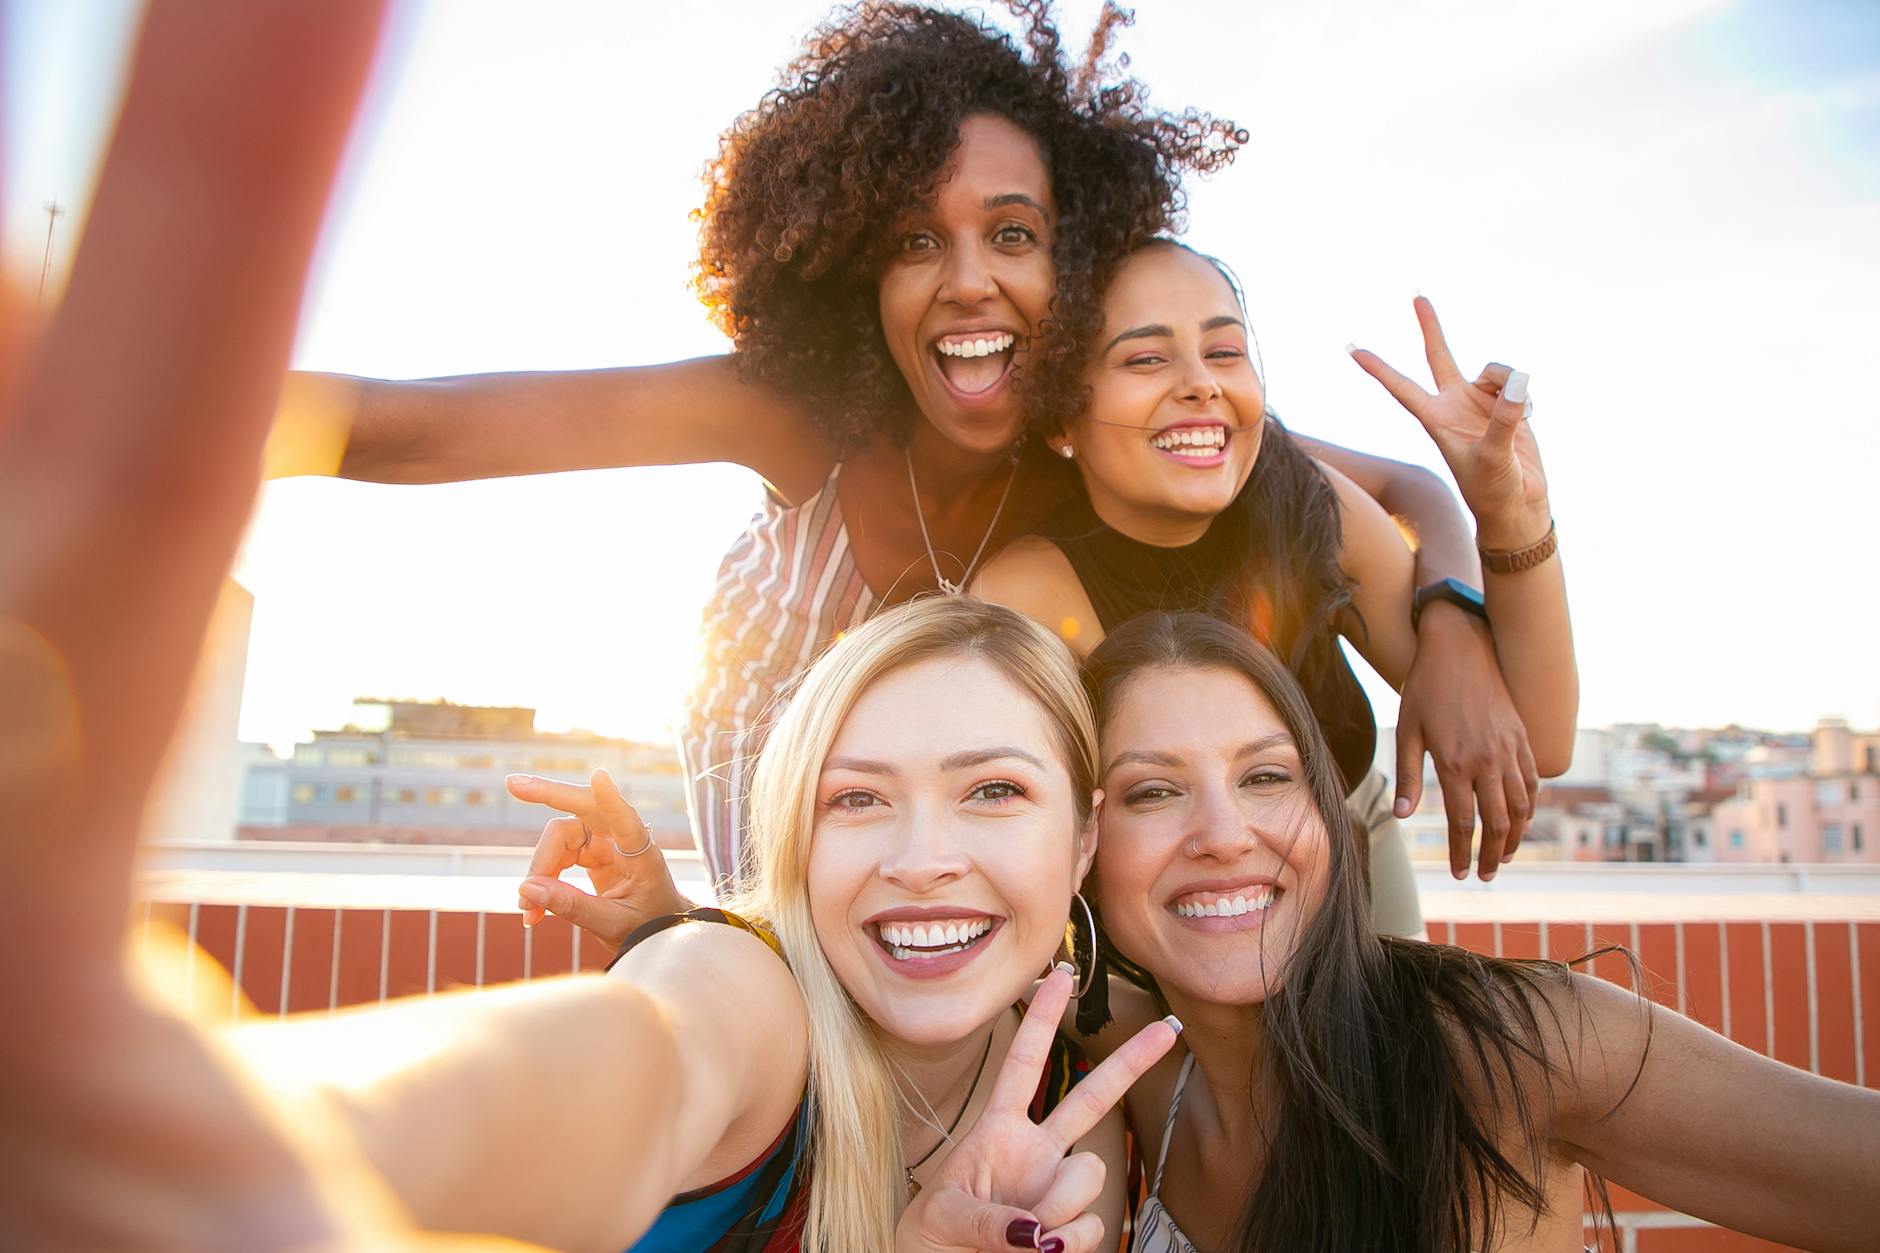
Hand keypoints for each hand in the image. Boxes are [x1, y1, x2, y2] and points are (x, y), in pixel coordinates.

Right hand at [508, 769, 693, 947]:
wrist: (658, 927)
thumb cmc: (648, 923)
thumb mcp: (612, 925)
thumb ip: (573, 907)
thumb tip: (526, 888)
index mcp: (642, 854)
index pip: (627, 821)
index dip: (611, 799)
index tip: (599, 776)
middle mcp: (622, 838)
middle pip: (581, 809)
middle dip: (546, 795)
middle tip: (513, 784)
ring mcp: (605, 840)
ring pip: (560, 836)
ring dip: (538, 869)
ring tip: (528, 911)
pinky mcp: (591, 850)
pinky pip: (557, 854)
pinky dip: (542, 879)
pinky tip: (533, 909)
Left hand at [896, 967, 1178, 1252]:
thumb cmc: (931, 1238)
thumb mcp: (943, 1216)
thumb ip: (989, 1220)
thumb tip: (1041, 1235)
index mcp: (997, 1130)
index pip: (1023, 1065)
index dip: (1041, 1020)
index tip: (1060, 975)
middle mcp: (1037, 1152)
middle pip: (1091, 1099)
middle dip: (1130, 1064)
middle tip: (1168, 1029)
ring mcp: (1059, 1189)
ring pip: (1090, 1172)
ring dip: (1058, 1204)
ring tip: (1023, 1236)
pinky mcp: (1076, 1229)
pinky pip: (1093, 1227)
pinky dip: (1067, 1243)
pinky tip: (1042, 1251)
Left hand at [1348, 296, 1550, 548]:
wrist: (1518, 504)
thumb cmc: (1494, 489)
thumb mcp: (1495, 457)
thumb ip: (1505, 419)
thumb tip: (1517, 382)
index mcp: (1436, 419)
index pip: (1401, 387)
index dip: (1377, 368)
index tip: (1352, 349)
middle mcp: (1454, 405)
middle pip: (1438, 356)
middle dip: (1430, 327)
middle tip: (1416, 295)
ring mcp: (1479, 403)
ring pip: (1494, 370)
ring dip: (1508, 383)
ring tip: (1518, 415)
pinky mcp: (1505, 405)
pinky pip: (1516, 383)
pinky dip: (1525, 396)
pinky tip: (1528, 417)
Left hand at [1394, 604, 1538, 879]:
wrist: (1460, 645)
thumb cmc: (1425, 687)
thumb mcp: (1408, 730)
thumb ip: (1409, 775)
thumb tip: (1403, 816)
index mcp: (1456, 762)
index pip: (1463, 822)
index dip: (1461, 852)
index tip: (1459, 873)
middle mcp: (1489, 760)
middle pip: (1498, 821)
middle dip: (1492, 854)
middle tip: (1485, 875)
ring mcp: (1510, 748)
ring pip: (1522, 805)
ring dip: (1516, 836)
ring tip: (1504, 855)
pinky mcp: (1522, 735)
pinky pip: (1533, 780)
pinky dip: (1530, 806)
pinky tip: (1522, 819)